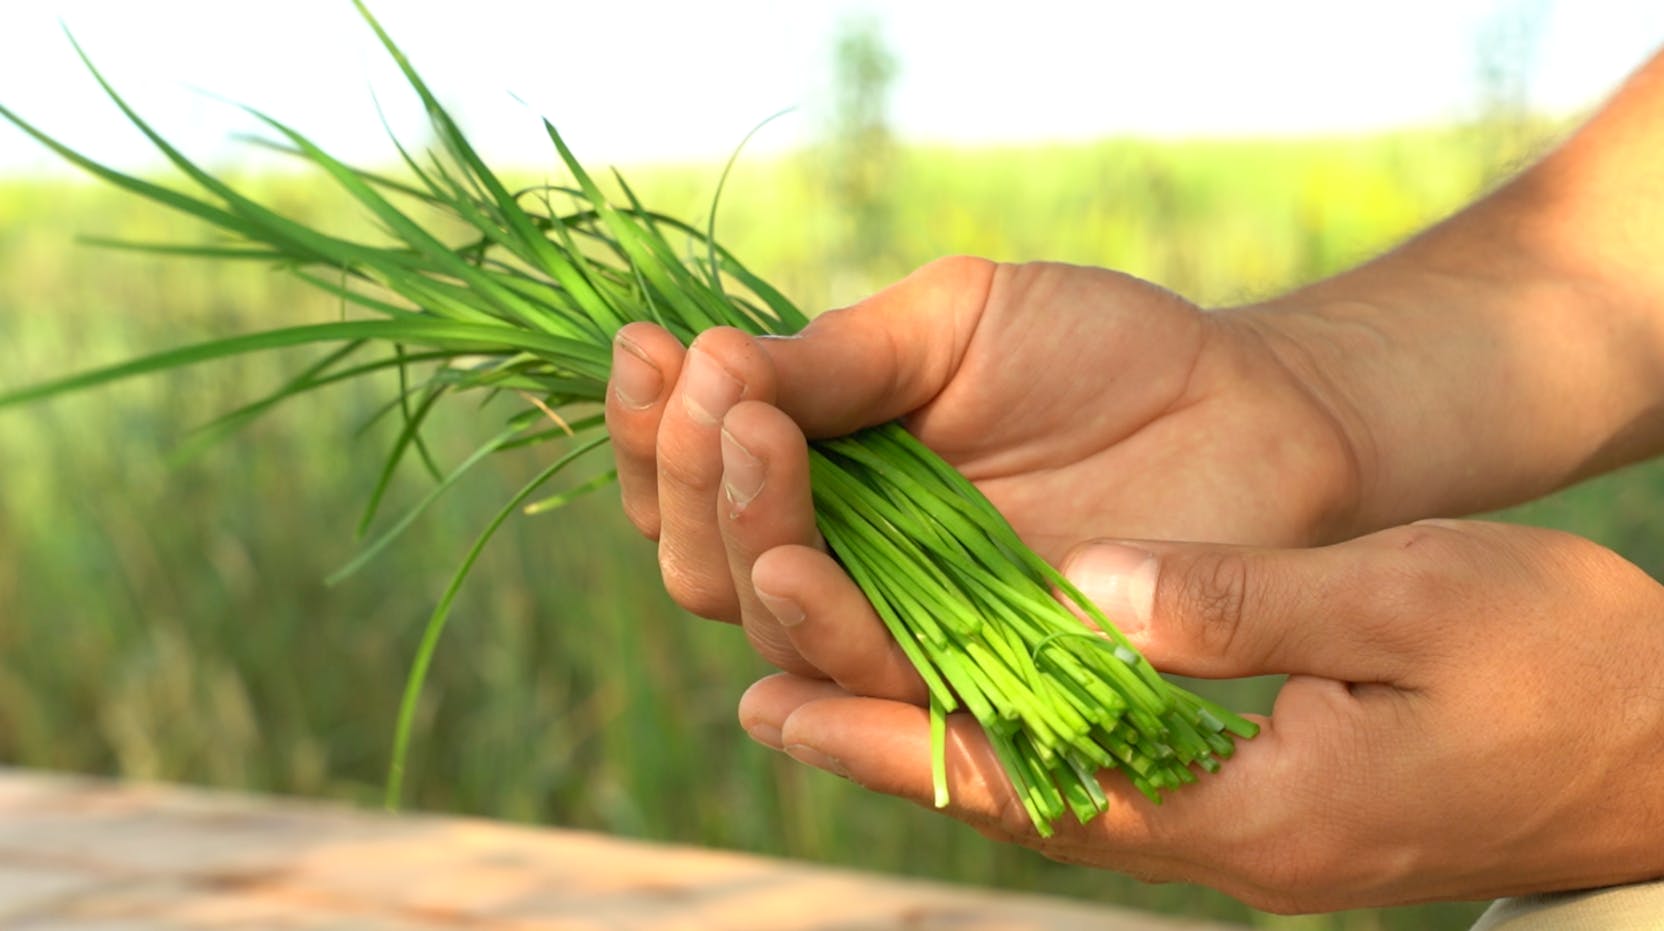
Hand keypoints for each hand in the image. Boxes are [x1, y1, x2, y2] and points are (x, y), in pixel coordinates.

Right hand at [603, 257, 1363, 678]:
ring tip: (757, 452)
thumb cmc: (1099, 351)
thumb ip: (839, 358)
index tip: (646, 350)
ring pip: (777, 626)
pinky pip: (881, 690)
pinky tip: (800, 571)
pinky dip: (827, 636)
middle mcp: (844, 559)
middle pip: (707, 562)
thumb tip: (706, 367)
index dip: (650, 427)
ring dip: (748, 543)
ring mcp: (908, 627)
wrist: (1249, 410)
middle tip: (720, 399)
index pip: (692, 478)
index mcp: (820, 469)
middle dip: (690, 483)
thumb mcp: (954, 320)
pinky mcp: (982, 684)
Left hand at [737, 520, 1663, 910]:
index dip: (893, 740)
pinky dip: (1019, 721)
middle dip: (882, 743)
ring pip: (1049, 783)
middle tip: (758, 691)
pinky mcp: (1261, 796)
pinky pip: (1106, 767)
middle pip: (1013, 794)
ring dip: (937, 731)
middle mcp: (1219, 836)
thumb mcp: (1409, 599)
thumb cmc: (1560, 665)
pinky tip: (981, 678)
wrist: (1657, 750)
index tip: (777, 696)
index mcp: (1243, 809)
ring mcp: (1240, 823)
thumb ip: (1244, 601)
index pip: (1027, 782)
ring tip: (829, 677)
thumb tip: (1092, 583)